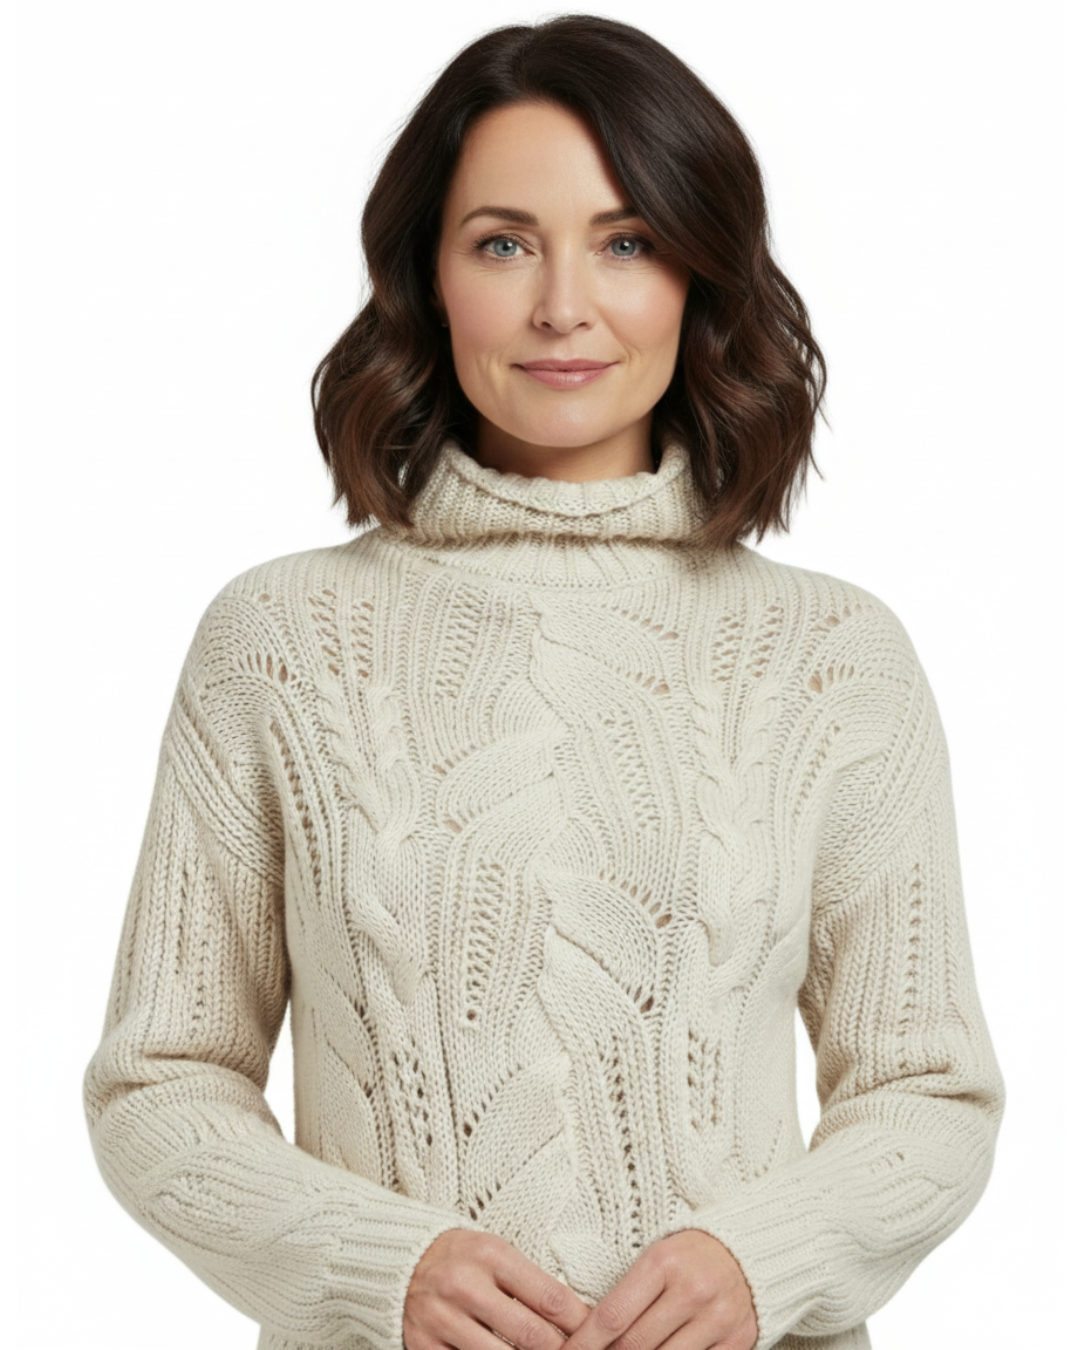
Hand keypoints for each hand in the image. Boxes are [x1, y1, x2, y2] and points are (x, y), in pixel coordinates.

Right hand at [404, 1228, 593, 1349]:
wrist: (398, 1260)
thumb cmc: (461, 1257)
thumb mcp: (496, 1253)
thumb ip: (530, 1284)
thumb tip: (578, 1320)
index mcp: (491, 1254)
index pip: (551, 1298)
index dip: (582, 1325)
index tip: (601, 1337)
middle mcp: (466, 1285)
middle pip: (532, 1336)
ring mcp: (442, 1318)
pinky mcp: (424, 1345)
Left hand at [559, 1230, 757, 1349]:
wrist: (747, 1251)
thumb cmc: (688, 1257)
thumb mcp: (655, 1260)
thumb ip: (627, 1297)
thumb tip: (589, 1340)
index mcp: (663, 1262)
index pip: (612, 1315)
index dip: (584, 1344)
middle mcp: (692, 1289)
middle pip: (634, 1345)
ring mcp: (718, 1317)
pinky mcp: (738, 1339)